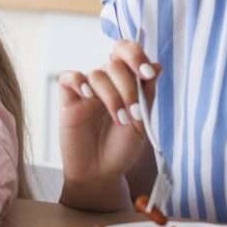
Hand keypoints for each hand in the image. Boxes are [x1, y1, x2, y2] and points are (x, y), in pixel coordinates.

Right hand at [58, 40, 159, 184]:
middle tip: (134, 113)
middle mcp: (106, 82)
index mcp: (125, 82)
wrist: (100, 173)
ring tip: (120, 119)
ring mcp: (86, 90)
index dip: (136, 55)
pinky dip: (79, 82)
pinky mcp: (68, 100)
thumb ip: (146, 93)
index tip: (146, 73)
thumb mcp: (142, 122)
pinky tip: (88, 96)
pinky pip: (69, 78)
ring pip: (97, 74)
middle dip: (128, 87)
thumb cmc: (121, 149)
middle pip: (114, 64)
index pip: (127, 53)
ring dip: (111, 96)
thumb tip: (158, 64)